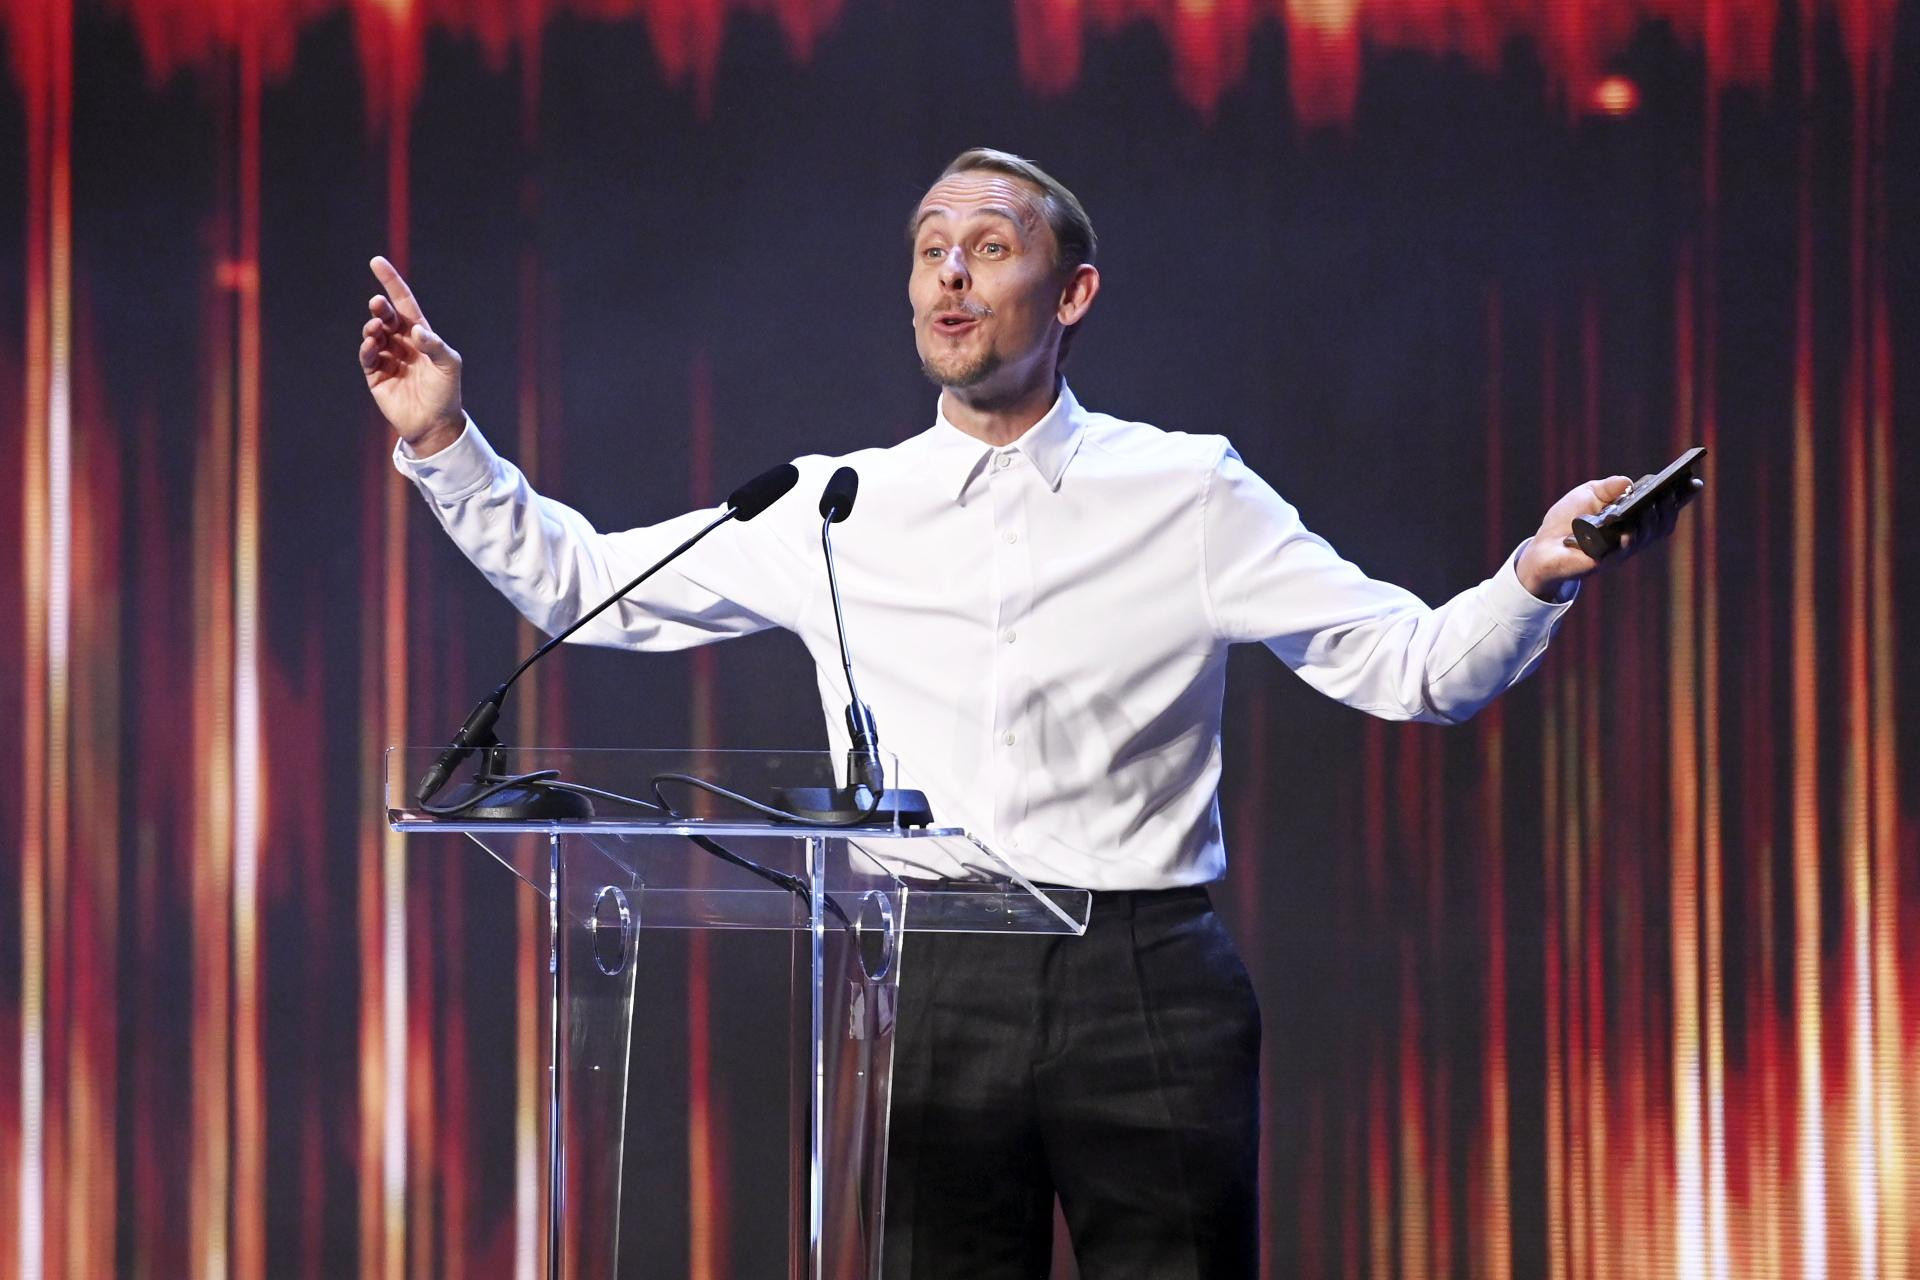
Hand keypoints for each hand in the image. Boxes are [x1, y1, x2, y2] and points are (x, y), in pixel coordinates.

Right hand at [359, 255, 464, 455]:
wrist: (435, 424)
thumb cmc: (446, 392)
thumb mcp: (449, 366)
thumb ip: (435, 346)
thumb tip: (415, 330)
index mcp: (420, 334)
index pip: (403, 302)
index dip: (391, 282)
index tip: (377, 262)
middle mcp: (401, 342)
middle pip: (386, 317)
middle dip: (380, 308)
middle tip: (377, 305)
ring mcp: (387, 357)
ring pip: (374, 334)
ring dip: (373, 328)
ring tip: (376, 328)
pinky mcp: (375, 375)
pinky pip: (368, 357)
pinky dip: (367, 348)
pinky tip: (372, 345)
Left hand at [1514, 473, 1701, 599]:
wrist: (1542, 546)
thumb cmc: (1567, 520)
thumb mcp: (1588, 494)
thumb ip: (1609, 487)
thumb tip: (1629, 483)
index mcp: (1631, 518)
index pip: (1661, 508)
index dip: (1680, 498)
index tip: (1694, 482)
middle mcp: (1631, 536)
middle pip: (1660, 525)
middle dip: (1668, 509)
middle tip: (1669, 493)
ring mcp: (1620, 551)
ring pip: (1645, 538)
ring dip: (1650, 522)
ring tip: (1652, 507)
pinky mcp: (1603, 561)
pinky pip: (1622, 552)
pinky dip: (1628, 540)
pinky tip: (1629, 531)